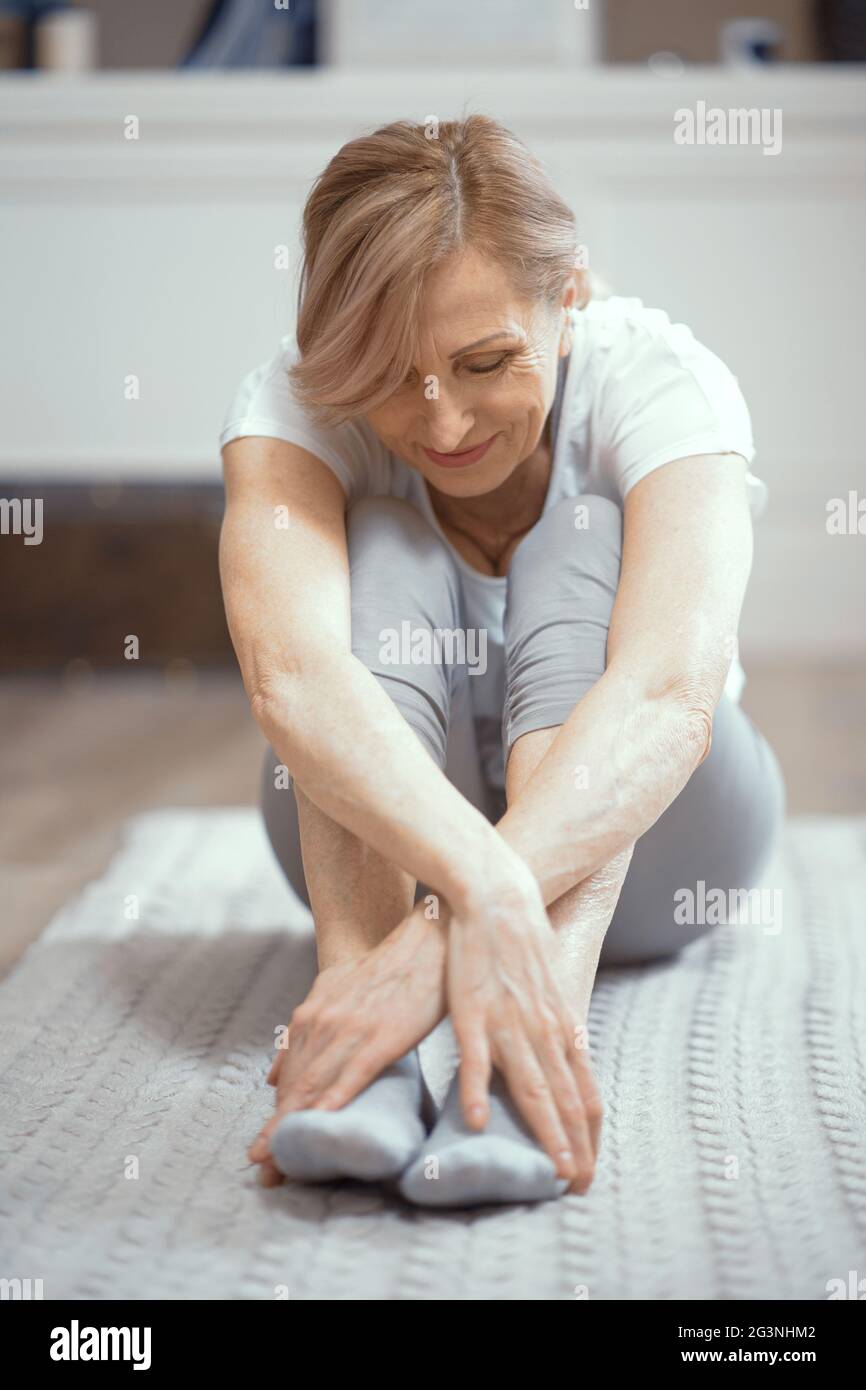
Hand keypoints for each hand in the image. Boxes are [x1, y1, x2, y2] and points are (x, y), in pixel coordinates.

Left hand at [248, 906, 446, 1183]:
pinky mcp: (382, 1036)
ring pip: (316, 1087)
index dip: (274, 1118)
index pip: (288, 1077)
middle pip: (295, 1088)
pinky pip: (353, 1074)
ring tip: (279, 1166)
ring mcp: (351, 1030)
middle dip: (276, 1133)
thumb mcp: (331, 991)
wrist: (423, 940)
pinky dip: (335, 1101)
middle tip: (260, 1172)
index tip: (257, 1154)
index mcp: (311, 1016)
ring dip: (296, 1127)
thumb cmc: (383, 969)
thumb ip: (301, 1032)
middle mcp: (323, 1024)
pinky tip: (323, 1124)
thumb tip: (271, 1076)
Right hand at [447, 871, 601, 1193]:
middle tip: (579, 1187)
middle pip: (566, 1101)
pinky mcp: (473, 1011)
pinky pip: (476, 1058)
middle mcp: (544, 1031)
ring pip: (532, 1089)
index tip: (588, 1170)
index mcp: (562, 1027)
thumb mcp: (549, 989)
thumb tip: (567, 1056)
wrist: (498, 897)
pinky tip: (477, 1123)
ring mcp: (510, 1023)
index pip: (586, 1094)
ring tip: (553, 1173)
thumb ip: (555, 1026)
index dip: (589, 1135)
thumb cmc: (521, 941)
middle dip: (575, 1148)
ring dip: (545, 1135)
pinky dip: (476, 1093)